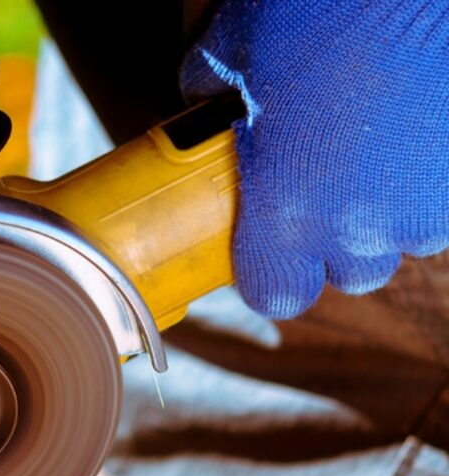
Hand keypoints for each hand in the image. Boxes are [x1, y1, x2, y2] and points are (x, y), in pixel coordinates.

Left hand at [182, 0, 448, 317]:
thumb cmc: (322, 10)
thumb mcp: (232, 48)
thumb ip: (208, 98)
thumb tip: (202, 109)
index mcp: (287, 213)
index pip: (276, 295)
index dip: (269, 273)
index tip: (263, 246)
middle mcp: (361, 226)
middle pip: (348, 270)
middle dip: (332, 236)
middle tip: (318, 177)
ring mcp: (429, 206)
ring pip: (403, 234)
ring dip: (385, 204)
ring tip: (369, 143)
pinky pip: (441, 198)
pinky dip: (425, 174)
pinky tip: (409, 128)